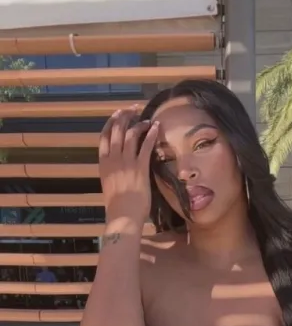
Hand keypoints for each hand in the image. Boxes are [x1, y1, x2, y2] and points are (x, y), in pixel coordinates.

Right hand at [99, 105, 158, 225]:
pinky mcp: (139, 168)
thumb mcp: (109, 183)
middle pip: (116, 130)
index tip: (118, 114)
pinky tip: (155, 127)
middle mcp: (112, 159)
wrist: (123, 216)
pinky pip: (145, 146)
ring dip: (139, 123)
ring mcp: (126, 163)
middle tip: (133, 109)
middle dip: (125, 116)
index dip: (111, 121)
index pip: (104, 135)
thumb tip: (119, 163)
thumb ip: (112, 170)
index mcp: (103, 163)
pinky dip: (150, 134)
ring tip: (146, 119)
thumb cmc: (118, 205)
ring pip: (130, 134)